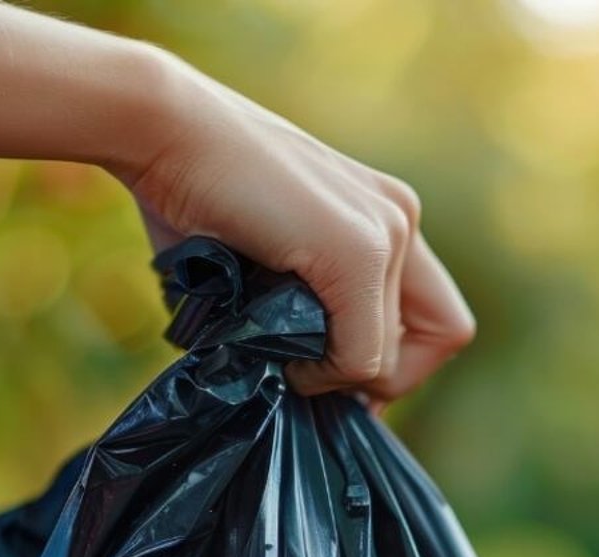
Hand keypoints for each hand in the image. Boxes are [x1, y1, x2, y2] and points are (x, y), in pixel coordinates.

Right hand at [119, 57, 475, 402]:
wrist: (161, 131)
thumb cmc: (190, 194)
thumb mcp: (267, 257)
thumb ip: (303, 309)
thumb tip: (307, 384)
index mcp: (386, 213)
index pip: (438, 321)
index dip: (398, 365)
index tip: (337, 375)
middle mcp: (400, 217)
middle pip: (431, 344)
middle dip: (367, 378)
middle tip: (306, 377)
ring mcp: (386, 231)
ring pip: (390, 358)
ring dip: (335, 375)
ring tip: (279, 353)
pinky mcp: (359, 252)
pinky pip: (361, 357)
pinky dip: (320, 374)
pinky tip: (273, 349)